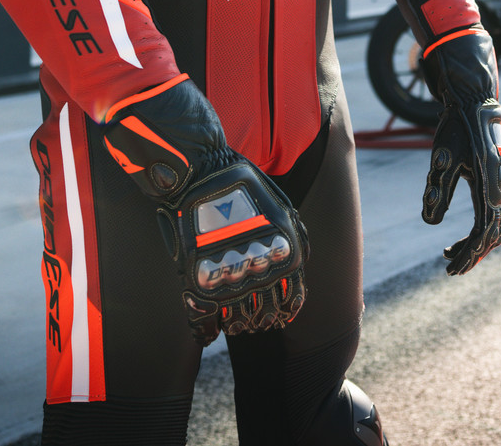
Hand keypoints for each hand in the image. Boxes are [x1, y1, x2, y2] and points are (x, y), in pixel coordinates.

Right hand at [101, 76, 307, 340]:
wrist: (198, 171)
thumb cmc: (240, 184)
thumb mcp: (280, 205)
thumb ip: (295, 234)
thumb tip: (302, 260)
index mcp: (285, 252)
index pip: (292, 299)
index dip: (286, 311)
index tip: (278, 314)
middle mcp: (261, 268)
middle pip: (265, 314)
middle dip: (260, 320)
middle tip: (251, 319)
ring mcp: (229, 274)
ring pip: (237, 320)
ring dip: (236, 325)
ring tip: (232, 322)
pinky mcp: (198, 276)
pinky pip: (203, 318)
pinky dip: (206, 330)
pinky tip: (208, 329)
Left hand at [420, 29, 500, 273]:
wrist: (474, 105)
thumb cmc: (457, 130)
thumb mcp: (442, 159)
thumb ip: (437, 189)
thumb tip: (429, 222)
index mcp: (491, 187)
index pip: (482, 233)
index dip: (467, 254)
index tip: (450, 268)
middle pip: (493, 235)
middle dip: (472, 255)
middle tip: (450, 268)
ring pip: (496, 227)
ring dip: (477, 244)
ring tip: (451, 253)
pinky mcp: (500, 183)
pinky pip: (496, 216)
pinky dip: (481, 231)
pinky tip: (463, 235)